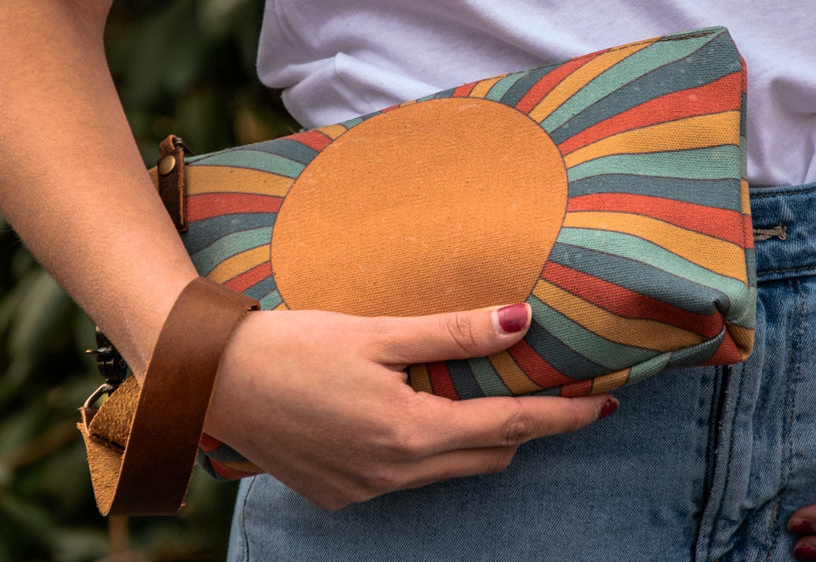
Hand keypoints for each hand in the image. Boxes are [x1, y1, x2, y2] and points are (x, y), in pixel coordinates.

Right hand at [204, 303, 617, 509]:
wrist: (212, 381)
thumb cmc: (292, 346)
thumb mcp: (377, 331)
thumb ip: (453, 333)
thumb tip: (520, 321)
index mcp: (409, 432)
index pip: (511, 426)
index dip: (563, 416)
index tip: (603, 407)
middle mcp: (393, 473)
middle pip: (487, 455)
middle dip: (523, 428)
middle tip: (540, 391)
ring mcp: (364, 492)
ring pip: (448, 470)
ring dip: (472, 438)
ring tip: (473, 395)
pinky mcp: (339, 494)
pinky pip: (405, 479)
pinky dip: (425, 451)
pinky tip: (406, 414)